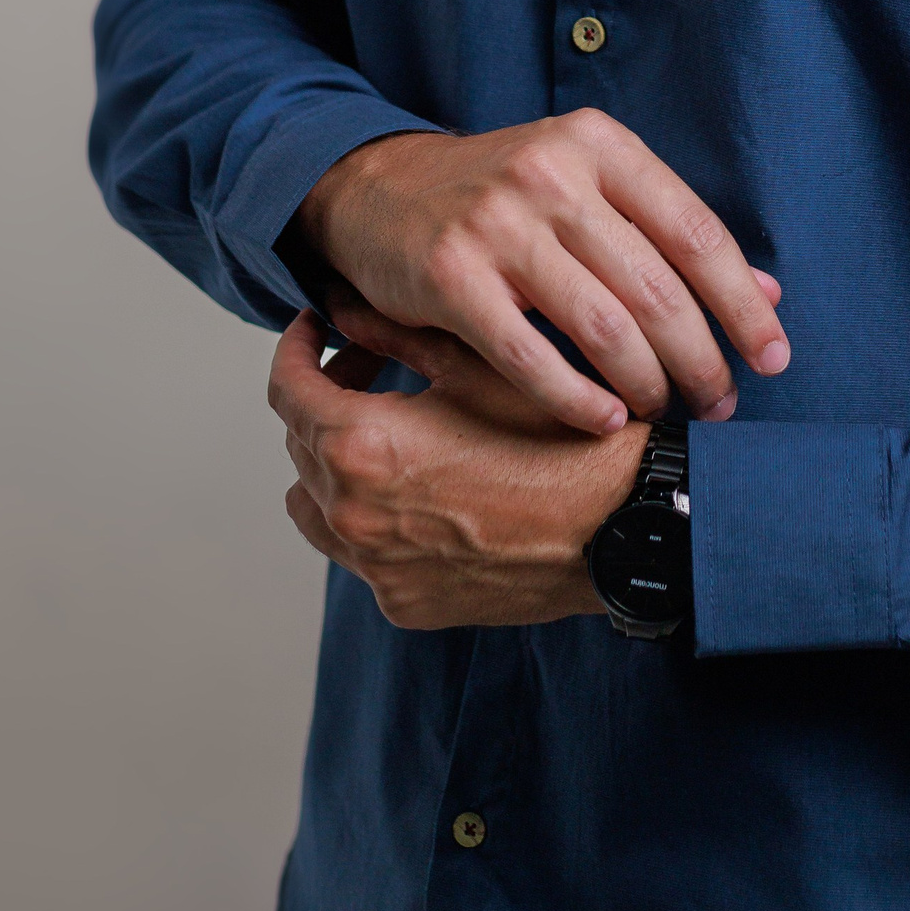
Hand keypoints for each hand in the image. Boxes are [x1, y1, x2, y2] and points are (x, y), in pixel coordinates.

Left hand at [269, 308, 647, 628]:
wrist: (622, 525)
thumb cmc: (560, 440)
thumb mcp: (477, 366)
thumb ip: (394, 333)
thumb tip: (342, 306)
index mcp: (361, 446)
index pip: (287, 390)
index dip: (296, 349)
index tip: (312, 330)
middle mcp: (354, 516)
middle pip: (301, 444)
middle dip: (328, 399)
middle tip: (372, 366)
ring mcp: (376, 569)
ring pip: (317, 508)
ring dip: (337, 465)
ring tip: (390, 433)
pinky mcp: (405, 604)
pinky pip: (363, 555)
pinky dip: (376, 519)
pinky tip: (427, 490)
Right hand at [293, 112, 787, 435]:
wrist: (381, 186)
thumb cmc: (506, 197)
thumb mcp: (591, 188)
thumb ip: (672, 236)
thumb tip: (768, 295)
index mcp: (600, 145)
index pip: (697, 232)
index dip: (742, 304)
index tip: (773, 358)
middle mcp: (553, 174)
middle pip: (657, 289)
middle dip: (701, 360)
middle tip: (719, 405)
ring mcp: (498, 224)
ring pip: (604, 326)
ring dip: (647, 385)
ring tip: (665, 413)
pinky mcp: (450, 276)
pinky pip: (530, 356)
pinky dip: (577, 398)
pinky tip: (604, 420)